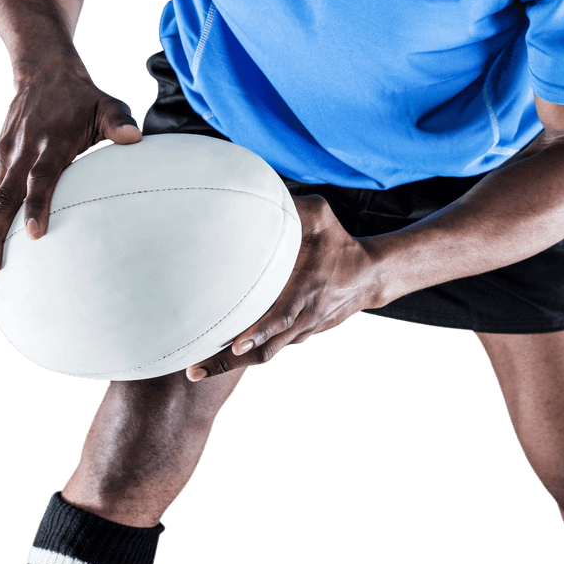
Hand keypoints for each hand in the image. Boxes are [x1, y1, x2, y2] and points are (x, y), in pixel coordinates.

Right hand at [0, 67, 140, 278]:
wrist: (44, 75)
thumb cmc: (84, 99)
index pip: (42, 177)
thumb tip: (136, 137)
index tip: (35, 234)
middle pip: (5, 197)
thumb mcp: (107, 104)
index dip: (37, 204)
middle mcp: (24, 151)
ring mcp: (8, 156)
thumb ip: (119, 120)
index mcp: (52, 142)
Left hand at [185, 195, 379, 379]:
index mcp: (306, 291)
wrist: (368, 278)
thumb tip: (262, 191)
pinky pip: (268, 349)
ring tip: (195, 372)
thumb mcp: (323, 217)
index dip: (261, 332)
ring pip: (264, 355)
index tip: (237, 345)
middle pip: (265, 349)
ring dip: (228, 366)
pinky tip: (214, 359)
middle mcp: (302, 318)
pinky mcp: (297, 336)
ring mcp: (299, 332)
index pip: (283, 317)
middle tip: (195, 371)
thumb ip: (295, 207)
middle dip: (229, 362)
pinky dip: (242, 358)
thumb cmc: (339, 242)